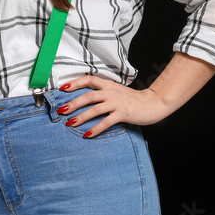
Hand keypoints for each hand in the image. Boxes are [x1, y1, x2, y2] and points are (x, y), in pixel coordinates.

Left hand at [55, 75, 170, 138]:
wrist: (153, 103)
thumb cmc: (133, 99)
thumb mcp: (117, 91)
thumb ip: (104, 92)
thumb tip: (87, 98)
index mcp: (108, 85)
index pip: (89, 79)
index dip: (75, 83)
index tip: (63, 88)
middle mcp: (111, 92)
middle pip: (88, 96)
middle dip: (73, 103)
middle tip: (61, 110)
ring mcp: (116, 103)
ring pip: (95, 109)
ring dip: (81, 117)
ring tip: (70, 123)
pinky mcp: (123, 114)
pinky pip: (106, 122)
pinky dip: (95, 129)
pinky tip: (87, 135)